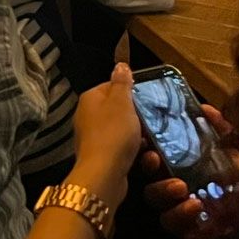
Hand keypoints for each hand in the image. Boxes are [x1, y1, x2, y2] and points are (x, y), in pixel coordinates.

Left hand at [72, 63, 141, 191]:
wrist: (103, 174)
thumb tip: (120, 65)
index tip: (146, 100)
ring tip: (151, 142)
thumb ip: (123, 83)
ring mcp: (91, 137)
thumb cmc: (114, 133)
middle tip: (152, 122)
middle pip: (116, 110)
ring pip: (120, 131)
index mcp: (90, 98)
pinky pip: (119, 148)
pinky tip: (143, 156)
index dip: (130, 91)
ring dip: (137, 136)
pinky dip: (131, 151)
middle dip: (135, 117)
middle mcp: (86, 116)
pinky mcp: (99, 156)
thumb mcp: (122, 103)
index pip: (111, 86)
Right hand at [139, 104, 238, 236]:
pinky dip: (180, 215)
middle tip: (155, 160)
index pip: (152, 151)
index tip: (145, 139)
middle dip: (148, 168)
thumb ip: (223, 130)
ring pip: (154, 200)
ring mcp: (177, 207)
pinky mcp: (187, 228)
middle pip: (146, 171)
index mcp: (181, 161)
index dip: (143, 144)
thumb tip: (206, 109)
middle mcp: (173, 182)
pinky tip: (196, 206)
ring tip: (181, 188)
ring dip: (162, 192)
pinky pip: (173, 225)